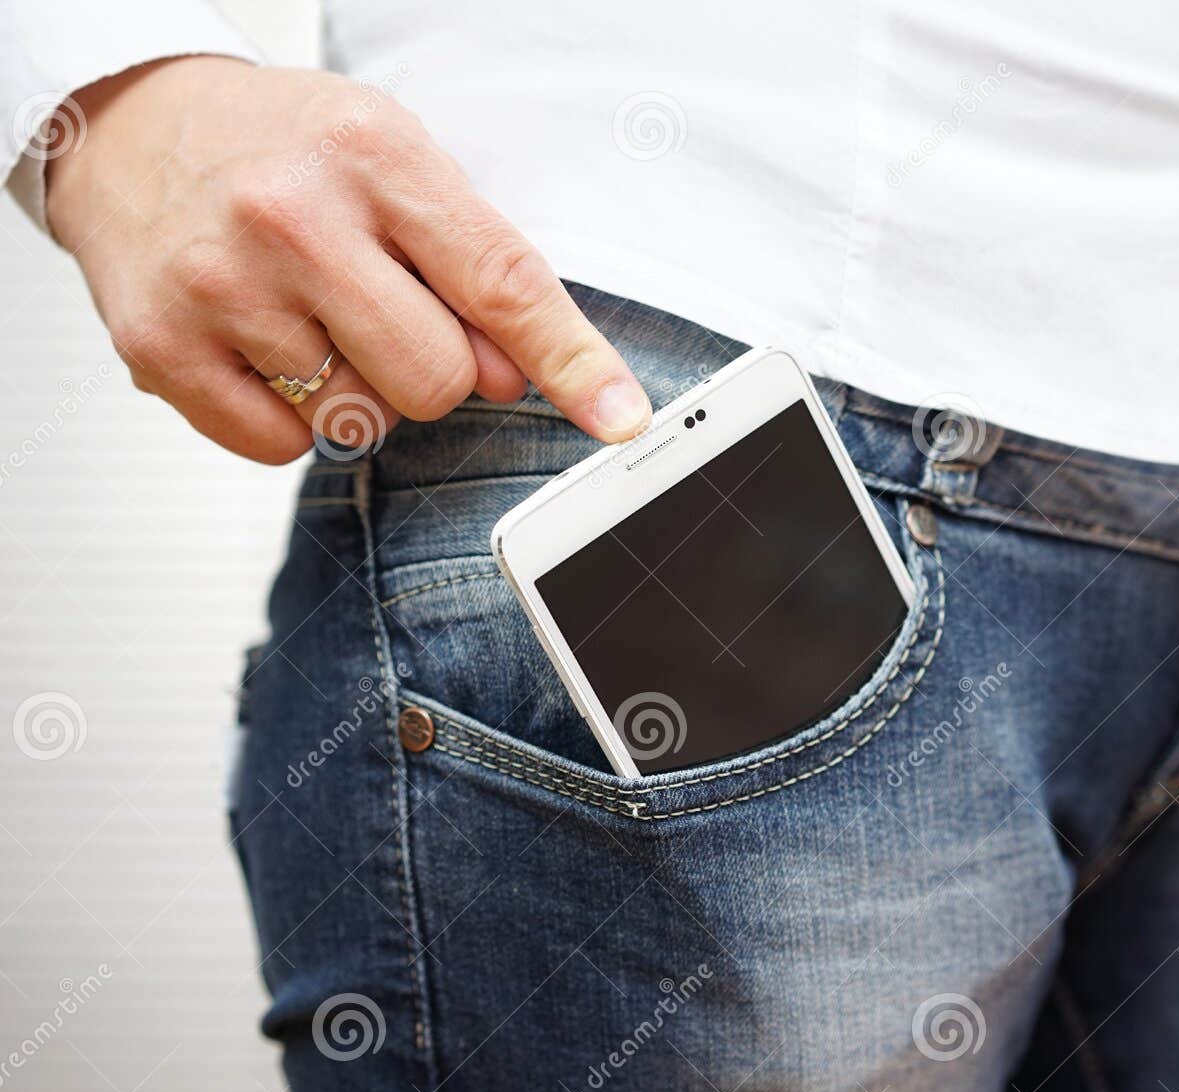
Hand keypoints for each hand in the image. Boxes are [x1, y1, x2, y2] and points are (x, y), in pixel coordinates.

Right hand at [44, 56, 652, 461]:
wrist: (127, 126)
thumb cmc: (283, 149)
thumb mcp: (396, 163)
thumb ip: (472, 267)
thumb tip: (515, 379)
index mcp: (374, 156)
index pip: (503, 283)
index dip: (573, 363)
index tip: (619, 420)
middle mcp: (293, 217)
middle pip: (438, 381)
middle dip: (435, 369)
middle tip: (386, 313)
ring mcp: (220, 285)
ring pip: (362, 422)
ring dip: (357, 390)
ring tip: (311, 316)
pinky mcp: (162, 349)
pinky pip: (282, 447)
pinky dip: (289, 418)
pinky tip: (263, 347)